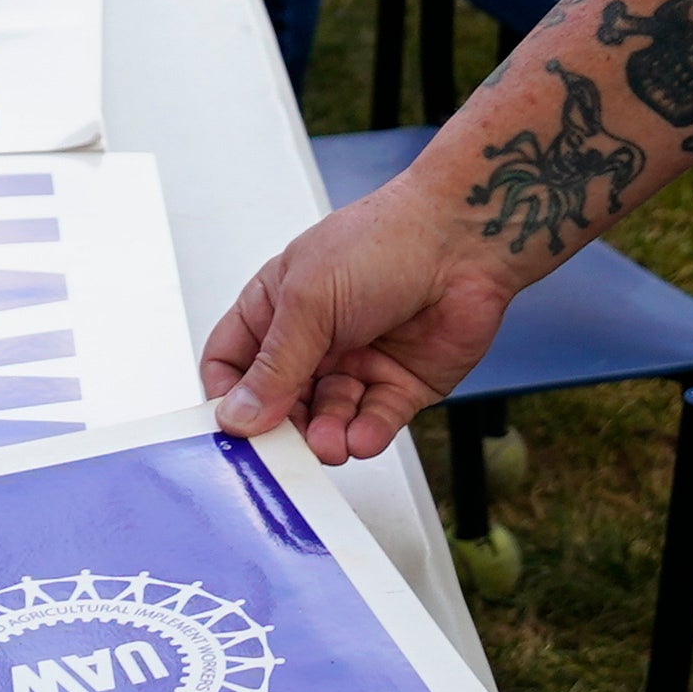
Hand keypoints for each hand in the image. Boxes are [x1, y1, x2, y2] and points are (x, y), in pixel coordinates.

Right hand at [202, 172, 518, 465]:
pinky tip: (361, 437)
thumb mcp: (308, 301)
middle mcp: (314, 339)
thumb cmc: (384, 241)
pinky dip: (365, 436)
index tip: (231, 426)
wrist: (463, 240)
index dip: (228, 396)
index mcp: (278, 307)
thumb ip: (274, 367)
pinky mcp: (399, 385)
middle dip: (282, 428)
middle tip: (283, 451)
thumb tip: (238, 415)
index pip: (233, 363)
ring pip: (327, 419)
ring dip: (326, 437)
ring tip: (330, 444)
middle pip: (279, 403)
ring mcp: (357, 363)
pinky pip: (373, 423)